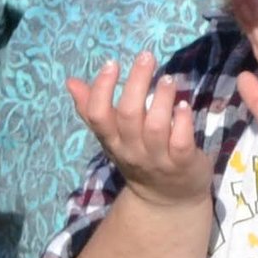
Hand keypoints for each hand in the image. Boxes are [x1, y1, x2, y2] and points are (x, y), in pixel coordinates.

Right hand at [68, 52, 207, 209]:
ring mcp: (157, 157)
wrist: (166, 200)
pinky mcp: (183, 163)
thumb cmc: (139, 157)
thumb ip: (94, 109)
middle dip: (136, 84)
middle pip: (128, 115)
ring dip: (162, 100)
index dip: (102, 89)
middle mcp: (132, 149)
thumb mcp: (113, 137)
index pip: (98, 116)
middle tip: (146, 57)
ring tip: (168, 79)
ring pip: (155, 127)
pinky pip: (181, 141)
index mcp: (112, 140)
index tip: (111, 63)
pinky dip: (183, 121)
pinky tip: (185, 105)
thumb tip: (72, 82)